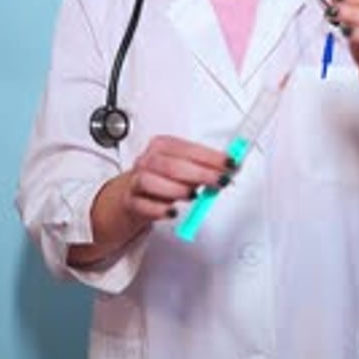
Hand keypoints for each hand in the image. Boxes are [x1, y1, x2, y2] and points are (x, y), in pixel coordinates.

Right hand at [68, 136, 226, 267]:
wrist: (127, 196)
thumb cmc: (160, 179)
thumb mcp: (182, 168)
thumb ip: (204, 168)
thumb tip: (231, 168)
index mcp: (162, 146)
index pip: (187, 148)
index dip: (210, 157)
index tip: (229, 164)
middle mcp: (148, 161)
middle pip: (171, 164)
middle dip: (199, 173)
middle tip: (219, 181)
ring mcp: (136, 181)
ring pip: (151, 180)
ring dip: (175, 188)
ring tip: (193, 195)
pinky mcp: (130, 202)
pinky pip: (141, 204)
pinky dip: (157, 208)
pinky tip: (171, 211)